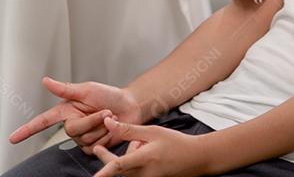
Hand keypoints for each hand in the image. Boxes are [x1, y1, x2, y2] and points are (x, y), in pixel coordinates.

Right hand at [8, 76, 142, 154]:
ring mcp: (82, 137)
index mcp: (66, 110)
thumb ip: (65, 88)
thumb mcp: (87, 88)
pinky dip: (106, 137)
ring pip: (85, 139)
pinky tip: (111, 129)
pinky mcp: (93, 147)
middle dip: (92, 120)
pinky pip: (95, 147)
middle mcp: (71, 124)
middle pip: (72, 130)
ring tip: (109, 117)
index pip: (42, 122)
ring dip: (101, 127)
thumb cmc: (109, 94)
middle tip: (105, 111)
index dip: (27, 130)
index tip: (12, 138)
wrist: (130, 107)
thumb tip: (45, 80)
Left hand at [91, 116, 208, 176]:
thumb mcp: (152, 132)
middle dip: (107, 157)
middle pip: (118, 169)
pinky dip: (134, 163)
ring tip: (137, 144)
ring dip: (125, 159)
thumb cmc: (176, 143)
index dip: (105, 172)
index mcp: (144, 159)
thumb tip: (107, 123)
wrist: (196, 158)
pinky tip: (142, 153)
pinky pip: (135, 173)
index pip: (119, 165)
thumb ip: (128, 130)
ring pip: (126, 171)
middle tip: (98, 148)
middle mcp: (145, 174)